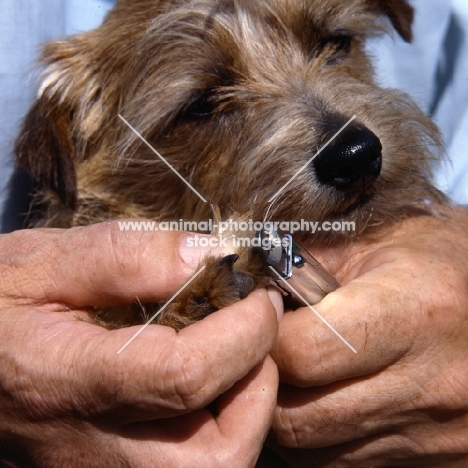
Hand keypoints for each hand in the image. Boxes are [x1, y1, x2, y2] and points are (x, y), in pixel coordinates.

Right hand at [0, 222, 281, 466]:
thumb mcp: (45, 262)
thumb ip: (128, 255)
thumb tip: (212, 253)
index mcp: (66, 383)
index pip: (185, 375)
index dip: (243, 331)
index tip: (261, 294)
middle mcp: (88, 449)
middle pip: (216, 458)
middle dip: (257, 388)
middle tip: (254, 332)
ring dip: (245, 409)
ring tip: (233, 352)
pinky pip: (193, 464)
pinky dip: (221, 421)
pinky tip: (206, 376)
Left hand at [269, 205, 467, 466]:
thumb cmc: (428, 258)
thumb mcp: (370, 240)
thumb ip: (301, 262)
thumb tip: (242, 288)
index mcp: (415, 310)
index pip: (304, 352)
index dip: (263, 338)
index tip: (258, 321)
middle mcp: (432, 382)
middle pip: (301, 416)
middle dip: (263, 384)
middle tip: (260, 352)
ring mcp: (439, 433)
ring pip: (316, 453)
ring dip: (287, 416)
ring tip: (291, 373)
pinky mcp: (439, 460)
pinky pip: (345, 465)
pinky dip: (319, 439)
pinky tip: (324, 398)